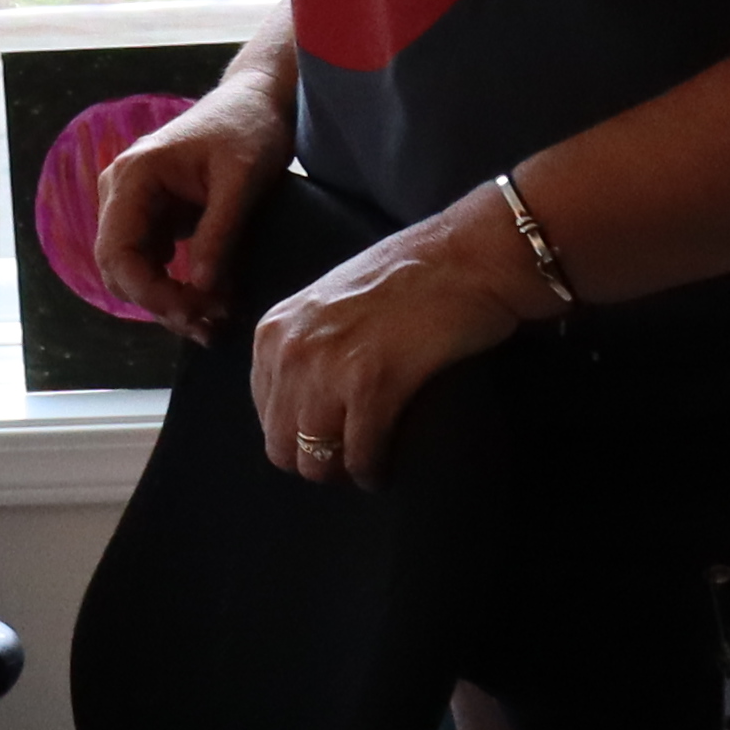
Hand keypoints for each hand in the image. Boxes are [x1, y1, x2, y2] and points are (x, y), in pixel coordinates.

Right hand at [87, 77, 289, 342]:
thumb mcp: (242, 181)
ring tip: (214, 322)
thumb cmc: (250, 128)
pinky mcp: (156, 214)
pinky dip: (178, 285)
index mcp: (133, 177)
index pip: (117, 252)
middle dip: (160, 304)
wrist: (257, 100)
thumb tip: (201, 289)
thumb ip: (219, 234)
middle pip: (120, 268)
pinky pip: (154, 261)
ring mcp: (136, 203)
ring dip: (169, 301)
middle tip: (208, 329)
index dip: (149, 292)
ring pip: (135, 270)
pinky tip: (213, 300)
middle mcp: (122, 191)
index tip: (194, 314)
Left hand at [243, 191, 542, 487]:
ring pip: (315, 459)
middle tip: (347, 462)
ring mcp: (326, 367)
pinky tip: (384, 471)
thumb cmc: (407, 279)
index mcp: (272, 331)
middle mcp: (289, 350)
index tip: (325, 441)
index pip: (263, 413)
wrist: (466, 258)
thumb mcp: (326, 305)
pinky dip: (372, 471)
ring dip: (342, 472)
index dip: (294, 436)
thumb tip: (296, 404)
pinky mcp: (371, 384)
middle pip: (282, 445)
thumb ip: (303, 347)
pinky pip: (360, 454)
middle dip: (314, 462)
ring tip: (366, 467)